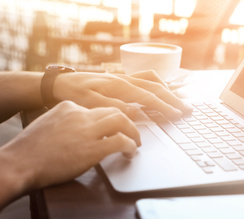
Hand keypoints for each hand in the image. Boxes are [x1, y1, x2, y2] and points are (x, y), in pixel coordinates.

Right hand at [0, 101, 139, 189]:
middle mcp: (80, 114)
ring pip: (121, 121)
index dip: (108, 119)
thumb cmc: (28, 151)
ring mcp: (87, 130)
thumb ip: (64, 125)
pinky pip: (120, 141)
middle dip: (126, 121)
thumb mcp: (47, 126)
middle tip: (132, 132)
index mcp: (68, 107)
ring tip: (135, 142)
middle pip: (113, 110)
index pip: (96, 108)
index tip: (113, 127)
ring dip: (133, 131)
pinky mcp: (93, 149)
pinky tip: (130, 152)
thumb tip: (77, 135)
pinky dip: (130, 145)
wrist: (18, 163)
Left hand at [53, 70, 190, 120]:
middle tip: (187, 109)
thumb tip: (136, 112)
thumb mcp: (89, 104)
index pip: (148, 96)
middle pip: (155, 86)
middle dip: (172, 98)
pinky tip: (158, 91)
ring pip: (151, 80)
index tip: (177, 115)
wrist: (57, 84)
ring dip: (166, 89)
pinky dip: (156, 84)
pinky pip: (143, 79)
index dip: (164, 106)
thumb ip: (114, 107)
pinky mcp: (118, 80)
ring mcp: (122, 78)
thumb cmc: (71, 95)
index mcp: (119, 86)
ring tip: (178, 99)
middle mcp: (123, 80)